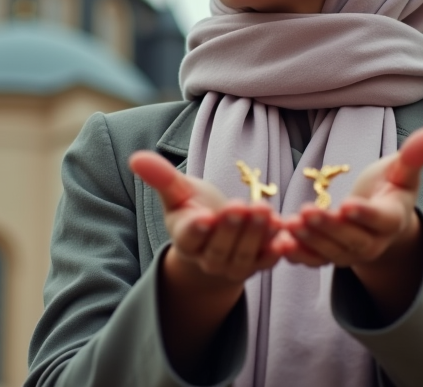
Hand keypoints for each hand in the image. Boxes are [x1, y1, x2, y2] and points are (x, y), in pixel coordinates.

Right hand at [128, 151, 281, 286]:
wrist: (214, 237)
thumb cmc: (193, 209)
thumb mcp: (178, 193)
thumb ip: (161, 177)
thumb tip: (134, 157)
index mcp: (185, 239)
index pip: (188, 237)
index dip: (196, 229)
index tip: (203, 217)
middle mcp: (208, 257)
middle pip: (218, 248)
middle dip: (230, 228)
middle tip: (238, 206)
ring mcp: (233, 265)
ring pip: (244, 255)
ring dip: (256, 235)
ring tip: (264, 210)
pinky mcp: (257, 265)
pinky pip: (267, 261)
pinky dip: (277, 252)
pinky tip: (287, 238)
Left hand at [282, 126, 422, 270]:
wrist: (381, 218)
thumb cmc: (391, 188)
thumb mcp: (403, 170)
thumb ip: (415, 155)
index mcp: (392, 218)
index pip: (381, 220)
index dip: (365, 215)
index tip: (347, 204)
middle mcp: (373, 242)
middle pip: (352, 240)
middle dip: (329, 228)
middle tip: (306, 212)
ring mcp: (350, 253)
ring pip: (331, 252)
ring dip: (309, 241)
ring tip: (289, 224)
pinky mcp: (330, 257)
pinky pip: (314, 260)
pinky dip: (297, 256)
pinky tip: (278, 245)